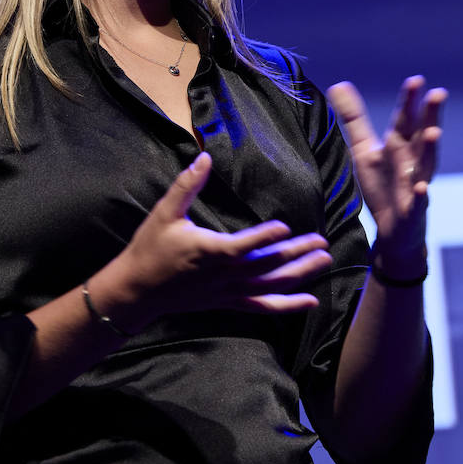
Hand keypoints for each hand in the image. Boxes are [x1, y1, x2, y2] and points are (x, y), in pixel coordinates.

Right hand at [100, 153, 332, 326]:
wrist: (137, 290)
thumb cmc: (150, 248)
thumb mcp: (165, 213)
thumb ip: (187, 185)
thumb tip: (205, 157)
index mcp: (208, 252)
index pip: (241, 247)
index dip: (263, 239)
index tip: (285, 226)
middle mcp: (223, 275)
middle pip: (265, 267)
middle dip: (296, 254)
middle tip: (322, 242)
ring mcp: (228, 292)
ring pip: (270, 285)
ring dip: (300, 274)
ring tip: (325, 260)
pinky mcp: (228, 302)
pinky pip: (262, 306)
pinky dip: (288, 305)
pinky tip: (311, 301)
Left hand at [326, 77, 445, 272]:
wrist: (393, 229)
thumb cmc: (382, 185)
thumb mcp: (364, 149)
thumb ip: (354, 118)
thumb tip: (339, 84)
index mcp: (400, 145)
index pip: (405, 119)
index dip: (410, 101)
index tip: (416, 80)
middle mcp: (412, 161)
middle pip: (422, 135)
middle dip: (430, 116)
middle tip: (437, 94)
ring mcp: (416, 185)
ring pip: (426, 165)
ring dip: (430, 149)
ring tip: (435, 132)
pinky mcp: (414, 210)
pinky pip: (419, 202)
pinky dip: (421, 195)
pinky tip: (421, 188)